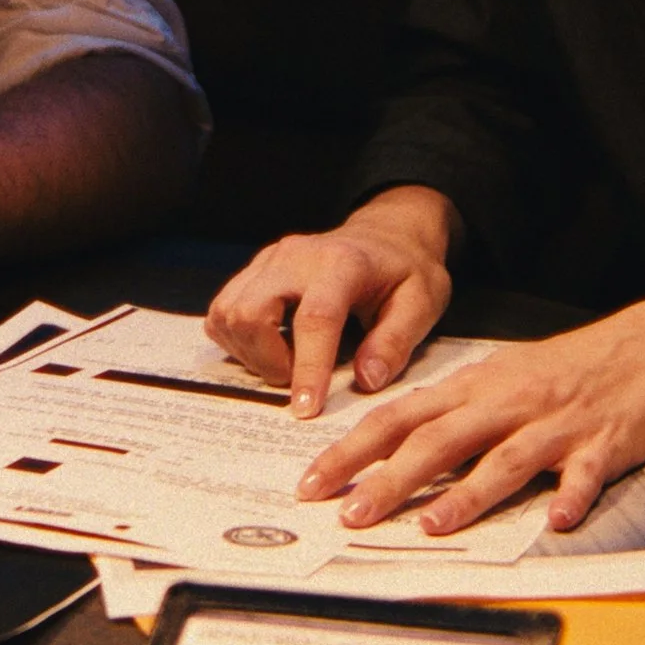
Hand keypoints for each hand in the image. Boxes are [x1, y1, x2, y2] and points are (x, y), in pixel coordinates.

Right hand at [204, 186, 457, 416]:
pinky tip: (269, 349)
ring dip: (250, 353)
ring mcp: (269, 260)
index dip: (308, 368)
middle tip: (297, 382)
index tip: (306, 410)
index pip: (315, 318)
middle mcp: (296, 256)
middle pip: (251, 312)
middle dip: (266, 361)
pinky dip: (237, 340)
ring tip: (286, 365)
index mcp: (343, 263)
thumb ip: (395, 342)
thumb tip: (366, 381)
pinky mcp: (254, 270)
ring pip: (228, 313)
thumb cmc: (406, 272)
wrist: (386, 234)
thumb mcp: (422, 304)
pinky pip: (222, 310)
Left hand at [298, 293, 644, 533]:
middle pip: (437, 441)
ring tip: (430, 526)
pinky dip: (571, 496)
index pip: (399, 417)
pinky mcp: (602, 445)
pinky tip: (557, 520)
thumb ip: (452, 412)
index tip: (313, 480)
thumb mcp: (499, 379)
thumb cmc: (566, 370)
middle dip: (389, 478)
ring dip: (466, 494)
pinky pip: (585, 474)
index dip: (353, 449)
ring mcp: (554, 425)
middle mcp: (506, 404)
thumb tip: (394, 445)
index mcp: (475, 389)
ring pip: (503, 460)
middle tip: (349, 514)